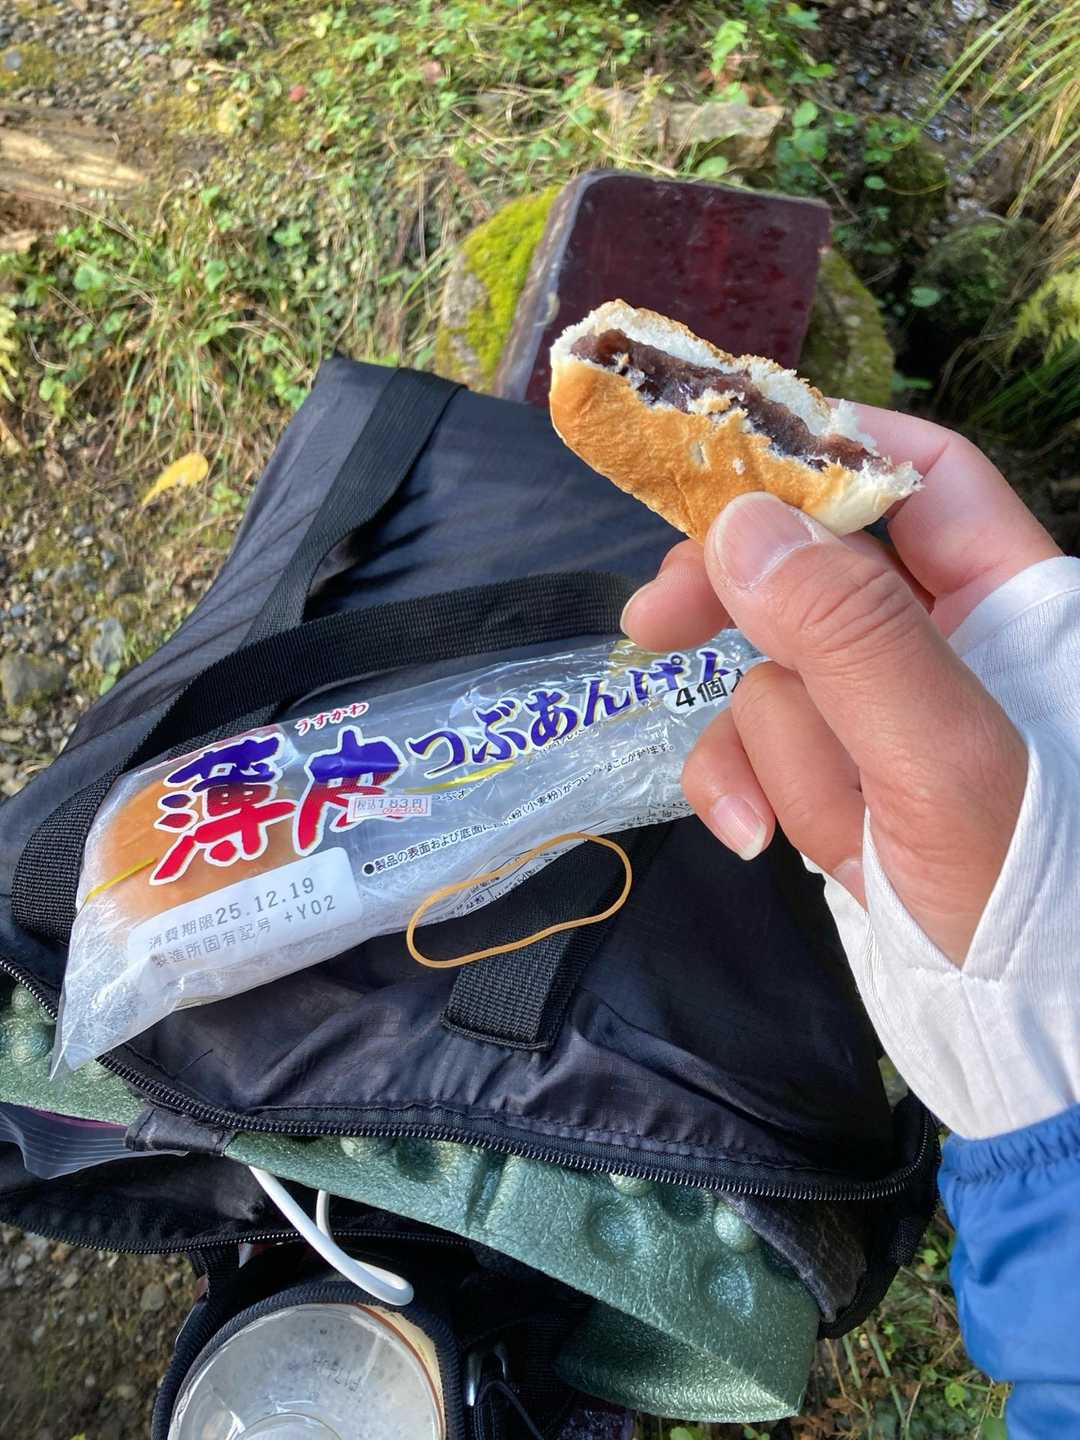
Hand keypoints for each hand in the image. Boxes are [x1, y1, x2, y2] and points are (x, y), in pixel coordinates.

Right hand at [621, 407, 1059, 963]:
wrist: (1010, 1036)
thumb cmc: (1020, 898)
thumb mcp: (946, 765)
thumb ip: (852, 637)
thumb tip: (739, 523)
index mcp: (1005, 602)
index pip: (919, 474)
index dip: (823, 450)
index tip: (715, 465)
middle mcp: (940, 642)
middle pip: (814, 563)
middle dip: (739, 602)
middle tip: (655, 622)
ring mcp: (877, 714)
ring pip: (773, 670)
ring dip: (780, 749)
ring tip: (835, 827)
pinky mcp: (833, 775)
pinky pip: (753, 743)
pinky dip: (742, 787)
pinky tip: (757, 838)